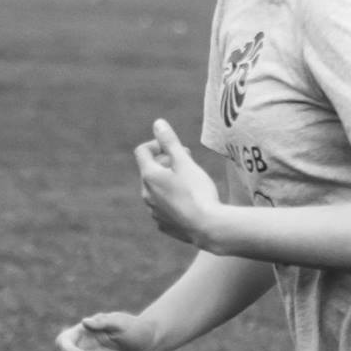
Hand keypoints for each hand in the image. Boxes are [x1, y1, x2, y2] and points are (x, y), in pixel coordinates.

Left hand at [135, 119, 219, 245]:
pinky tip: (191, 201)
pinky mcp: (163, 225)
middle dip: (166, 162)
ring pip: (157, 190)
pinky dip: (173, 200)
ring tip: (190, 182)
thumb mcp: (185, 162)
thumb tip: (158, 123)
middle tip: (188, 160)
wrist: (208, 227)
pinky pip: (164, 207)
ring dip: (169, 181)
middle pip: (150, 170)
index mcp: (149, 176)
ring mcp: (153, 212)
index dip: (157, 144)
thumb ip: (170, 142)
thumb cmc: (198, 192)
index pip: (142, 151)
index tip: (174, 147)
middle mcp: (146, 194)